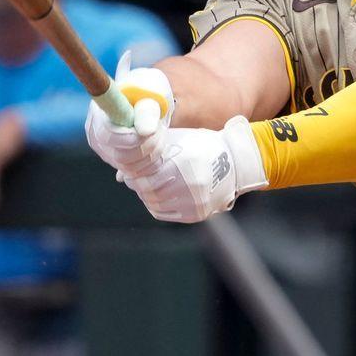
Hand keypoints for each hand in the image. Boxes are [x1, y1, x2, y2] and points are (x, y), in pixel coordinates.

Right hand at [85, 53, 173, 179]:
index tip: (150, 130)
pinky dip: (152, 162)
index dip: (130, 138)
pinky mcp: (118, 163)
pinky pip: (137, 173)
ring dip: (154, 152)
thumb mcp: (151, 92)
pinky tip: (156, 145)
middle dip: (148, 145)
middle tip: (160, 128)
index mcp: (99, 113)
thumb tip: (145, 131)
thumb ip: (147, 110)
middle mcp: (96, 134)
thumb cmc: (148, 90)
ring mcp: (106, 151)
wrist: (149, 99)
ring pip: (131, 167)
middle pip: (120, 156)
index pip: (108, 135)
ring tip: (160, 133)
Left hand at [122, 116, 267, 222]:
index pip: (144, 177)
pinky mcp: (196, 213)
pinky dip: (156, 204)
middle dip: (138, 185)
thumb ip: (149, 153)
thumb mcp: (176, 141)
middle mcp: (189, 184)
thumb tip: (120, 175)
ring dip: (147, 195)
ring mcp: (194, 201)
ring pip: (154, 203)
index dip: (133, 176)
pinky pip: (164, 213)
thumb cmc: (200, 147)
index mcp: (183, 162)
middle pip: (148, 191)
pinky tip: (160, 194)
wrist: (234, 163)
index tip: (131, 172)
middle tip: (136, 179)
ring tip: (150, 185)